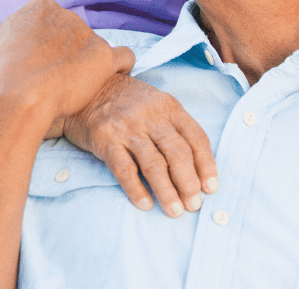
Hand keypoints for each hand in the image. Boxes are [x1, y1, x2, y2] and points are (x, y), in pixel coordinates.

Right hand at [0, 0, 134, 125]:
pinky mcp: (104, 57)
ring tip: (71, 88)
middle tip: (52, 80)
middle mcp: (67, 15)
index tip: (40, 61)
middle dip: (67, 54)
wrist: (14, 97)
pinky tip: (115, 75)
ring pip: (94, 48)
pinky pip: (124, 56)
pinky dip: (121, 65)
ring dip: (87, 64)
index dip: (47, 44)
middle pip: (74, 34)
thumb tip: (23, 38)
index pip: (52, 21)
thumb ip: (18, 34)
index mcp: (41, 7)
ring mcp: (88, 35)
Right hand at [62, 73, 217, 217]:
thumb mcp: (156, 104)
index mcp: (169, 106)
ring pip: (154, 164)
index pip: (195, 137)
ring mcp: (128, 128)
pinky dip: (136, 190)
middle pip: (177, 153)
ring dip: (167, 192)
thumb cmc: (127, 102)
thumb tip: (196, 170)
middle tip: (194, 206)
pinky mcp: (105, 139)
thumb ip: (174, 129)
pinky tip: (145, 204)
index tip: (210, 188)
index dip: (206, 165)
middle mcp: (151, 116)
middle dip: (189, 183)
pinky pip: (124, 169)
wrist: (87, 87)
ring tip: (175, 211)